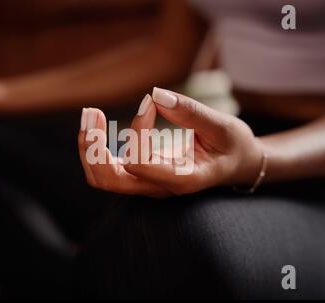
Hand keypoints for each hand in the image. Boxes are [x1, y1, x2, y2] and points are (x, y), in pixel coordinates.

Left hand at [78, 88, 263, 196]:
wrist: (235, 164)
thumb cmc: (232, 145)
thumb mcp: (222, 126)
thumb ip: (191, 113)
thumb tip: (156, 94)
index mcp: (181, 179)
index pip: (139, 164)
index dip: (137, 131)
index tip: (149, 103)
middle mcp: (158, 187)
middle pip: (108, 180)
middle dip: (93, 147)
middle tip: (91, 112)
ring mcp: (147, 184)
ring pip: (101, 178)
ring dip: (89, 148)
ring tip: (90, 114)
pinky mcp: (140, 175)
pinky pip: (106, 170)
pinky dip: (96, 148)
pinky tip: (97, 124)